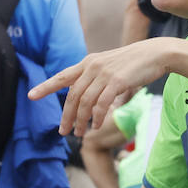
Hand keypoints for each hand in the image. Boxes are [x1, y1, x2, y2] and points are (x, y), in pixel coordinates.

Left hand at [29, 39, 170, 134]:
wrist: (156, 53)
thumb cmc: (133, 63)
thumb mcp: (109, 67)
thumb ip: (96, 80)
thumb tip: (89, 102)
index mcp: (88, 62)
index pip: (62, 76)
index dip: (46, 86)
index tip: (31, 95)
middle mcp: (92, 67)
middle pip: (72, 96)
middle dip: (66, 116)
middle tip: (63, 132)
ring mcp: (104, 74)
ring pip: (85, 102)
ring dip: (81, 120)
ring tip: (79, 133)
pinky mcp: (117, 81)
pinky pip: (102, 104)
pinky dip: (97, 117)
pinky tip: (96, 125)